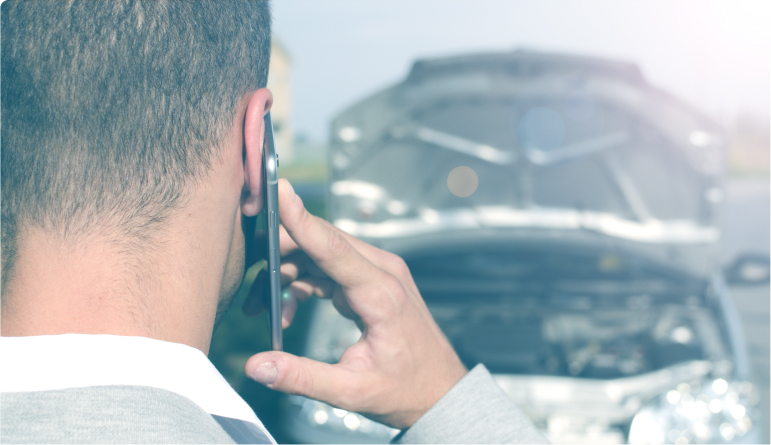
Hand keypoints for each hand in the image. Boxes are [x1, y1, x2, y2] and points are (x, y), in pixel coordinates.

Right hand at [242, 179, 466, 428]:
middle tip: (249, 286)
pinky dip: (303, 283)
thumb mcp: (352, 392)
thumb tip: (256, 366)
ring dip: (287, 274)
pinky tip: (286, 313)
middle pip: (320, 243)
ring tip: (263, 311)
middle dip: (279, 256)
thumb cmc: (405, 389)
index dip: (302, 220)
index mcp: (381, 294)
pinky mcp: (372, 279)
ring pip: (321, 253)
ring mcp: (378, 272)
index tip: (278, 190)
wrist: (441, 390)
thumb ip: (302, 377)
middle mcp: (382, 272)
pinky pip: (329, 267)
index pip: (333, 247)